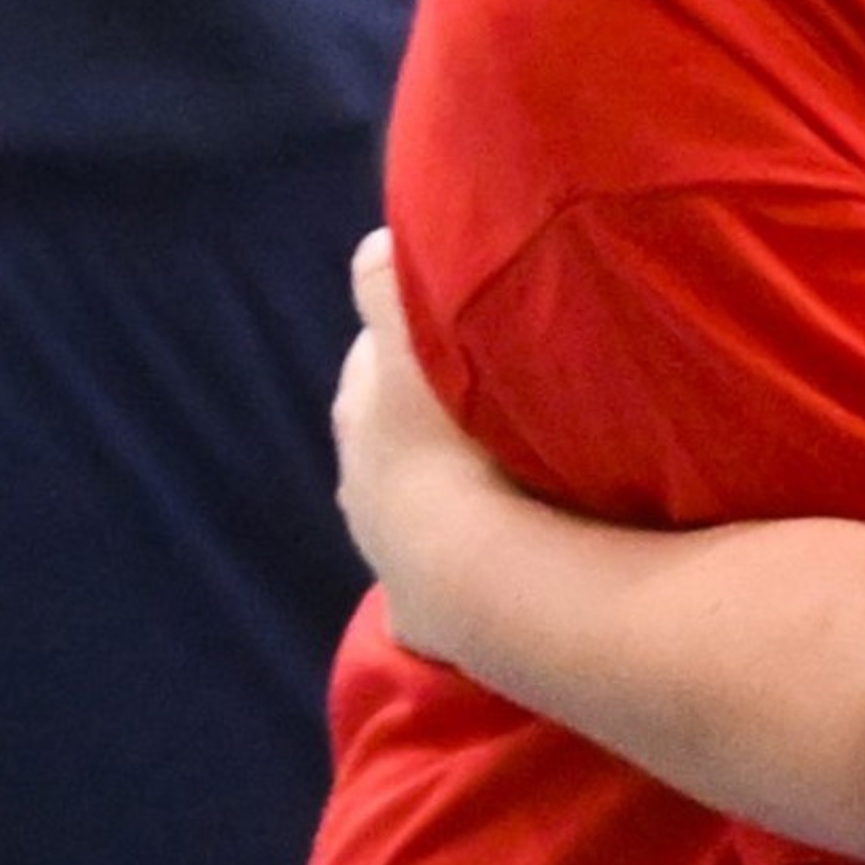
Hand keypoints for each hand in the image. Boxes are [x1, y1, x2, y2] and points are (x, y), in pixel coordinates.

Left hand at [333, 229, 512, 660]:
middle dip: (427, 423)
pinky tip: (497, 566)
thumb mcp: (421, 342)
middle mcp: (363, 491)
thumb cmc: (453, 446)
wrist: (477, 571)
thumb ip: (390, 285)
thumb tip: (375, 243)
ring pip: (415, 511)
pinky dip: (462, 570)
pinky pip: (443, 587)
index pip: (373, 366)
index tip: (458, 332)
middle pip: (391, 440)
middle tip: (489, 406)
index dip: (409, 345)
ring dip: (449, 494)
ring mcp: (391, 560)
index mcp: (361, 421)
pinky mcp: (423, 620)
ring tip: (504, 483)